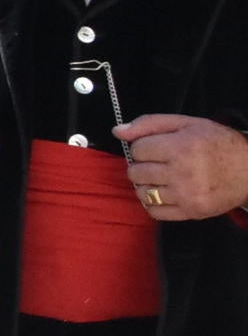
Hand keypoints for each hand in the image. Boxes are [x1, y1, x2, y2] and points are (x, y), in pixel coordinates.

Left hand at [117, 114, 247, 221]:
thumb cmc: (218, 143)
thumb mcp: (187, 124)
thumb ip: (150, 124)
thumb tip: (117, 131)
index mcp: (181, 147)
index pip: (137, 149)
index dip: (142, 147)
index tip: (154, 147)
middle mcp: (183, 172)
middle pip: (136, 172)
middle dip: (141, 166)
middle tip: (157, 163)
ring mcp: (187, 195)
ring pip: (142, 193)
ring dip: (146, 184)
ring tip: (160, 178)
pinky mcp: (192, 212)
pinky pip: (155, 212)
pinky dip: (152, 203)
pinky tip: (163, 193)